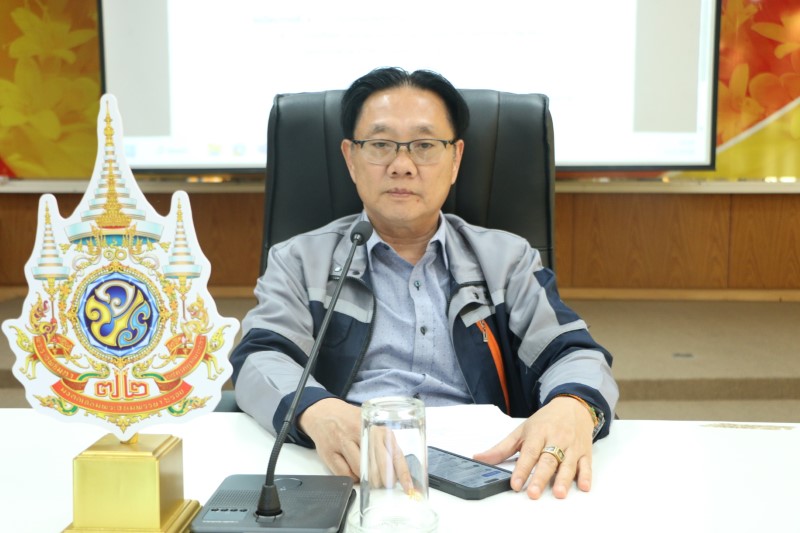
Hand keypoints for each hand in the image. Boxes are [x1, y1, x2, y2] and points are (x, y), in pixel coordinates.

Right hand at [297, 398, 415, 493]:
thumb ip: (384, 443)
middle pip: (378, 465)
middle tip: (384, 484)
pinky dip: (351, 478)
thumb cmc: (351, 421)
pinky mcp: (328, 452)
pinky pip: (345, 474)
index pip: (394, 452)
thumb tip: (398, 470)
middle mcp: (359, 432)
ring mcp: (342, 441)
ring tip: (368, 478)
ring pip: (361, 471)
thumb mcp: (371, 425)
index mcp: (375, 426)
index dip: (402, 473)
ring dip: (367, 480)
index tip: (408, 486)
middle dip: (384, 480)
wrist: (324, 412)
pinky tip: (354, 473)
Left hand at [473, 396, 594, 498]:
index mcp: (538, 433)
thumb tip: (479, 458)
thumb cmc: (545, 421)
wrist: (572, 406)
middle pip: (547, 460)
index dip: (522, 469)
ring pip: (567, 464)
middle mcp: (556, 439)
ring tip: (558, 493)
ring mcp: (571, 446)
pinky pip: (586, 465)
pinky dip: (586, 476)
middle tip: (533, 493)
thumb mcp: (521, 430)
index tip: (515, 484)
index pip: (529, 453)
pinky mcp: (584, 452)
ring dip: (563, 479)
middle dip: (540, 477)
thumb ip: (501, 448)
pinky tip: (583, 486)